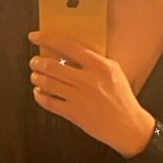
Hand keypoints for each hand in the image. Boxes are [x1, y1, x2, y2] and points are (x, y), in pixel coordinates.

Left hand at [28, 31, 154, 156]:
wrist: (128, 126)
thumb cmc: (121, 98)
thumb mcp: (114, 71)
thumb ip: (94, 60)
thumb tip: (68, 52)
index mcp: (100, 66)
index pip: (68, 46)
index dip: (47, 39)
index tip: (35, 37)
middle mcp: (88, 80)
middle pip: (52, 66)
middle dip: (37, 62)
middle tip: (34, 61)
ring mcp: (80, 98)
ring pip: (47, 83)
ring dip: (36, 78)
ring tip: (35, 76)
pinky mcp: (74, 114)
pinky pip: (49, 102)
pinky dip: (39, 96)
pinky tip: (39, 93)